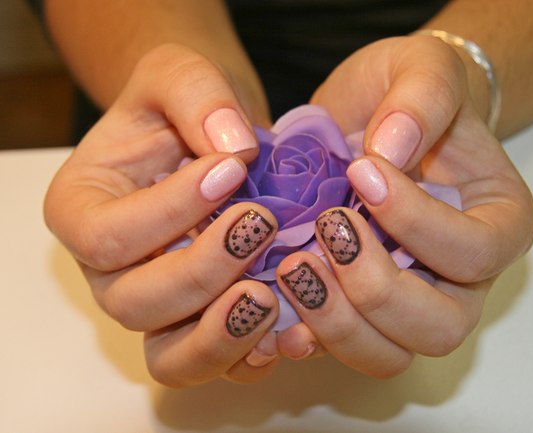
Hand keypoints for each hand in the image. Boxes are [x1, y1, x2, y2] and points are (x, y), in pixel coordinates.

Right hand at [44, 43, 282, 385]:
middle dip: (202, 271)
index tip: (232, 171)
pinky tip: (289, 330)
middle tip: (261, 225)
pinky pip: (216, 364)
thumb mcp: (178, 74)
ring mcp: (156, 306)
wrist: (210, 139)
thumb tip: (232, 147)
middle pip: (135, 303)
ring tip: (271, 293)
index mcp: (82, 211)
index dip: (170, 211)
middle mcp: (110, 271)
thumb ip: (196, 96)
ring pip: (169, 355)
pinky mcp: (200, 325)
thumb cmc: (182, 106)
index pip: (107, 235)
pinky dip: (250, 358)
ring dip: (222, 334)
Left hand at [273, 35, 532, 376]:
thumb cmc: (409, 95)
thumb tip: (389, 152)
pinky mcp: (363, 313)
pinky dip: (305, 335)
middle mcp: (463, 281)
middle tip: (326, 230)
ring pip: (388, 354)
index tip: (361, 172)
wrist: (376, 119)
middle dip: (374, 288)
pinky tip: (274, 303)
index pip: (473, 252)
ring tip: (291, 264)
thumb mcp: (423, 68)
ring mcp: (412, 304)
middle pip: (438, 327)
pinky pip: (341, 348)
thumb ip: (420, 99)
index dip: (414, 222)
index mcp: (498, 225)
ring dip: (335, 320)